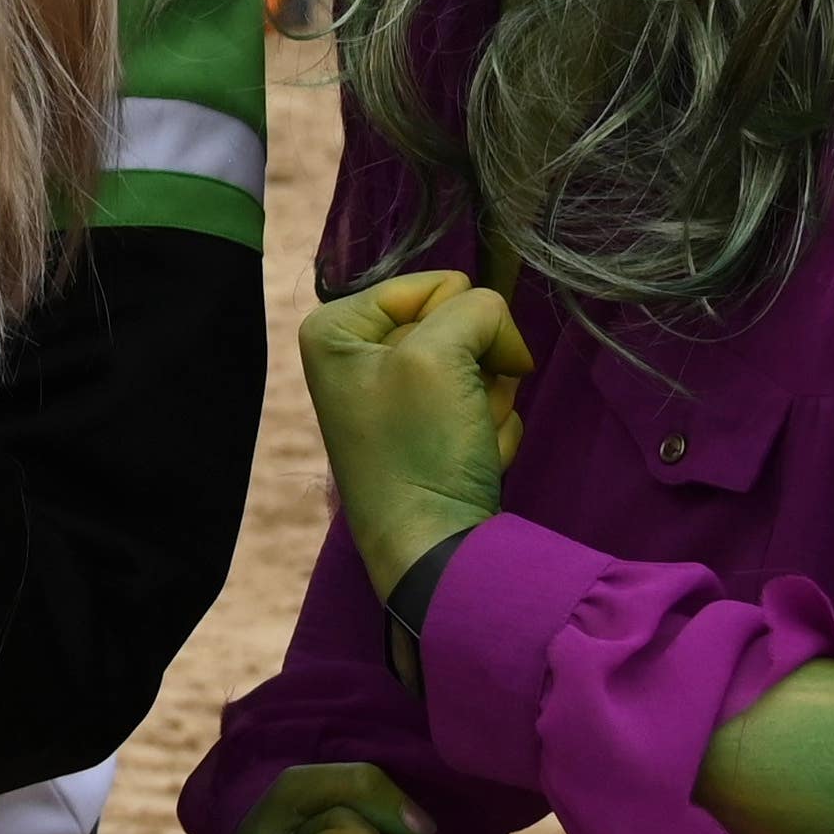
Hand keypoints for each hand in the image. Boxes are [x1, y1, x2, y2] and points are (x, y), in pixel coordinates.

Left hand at [297, 269, 525, 598]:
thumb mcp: (440, 354)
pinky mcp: (430, 431)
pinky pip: (484, 403)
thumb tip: (496, 322)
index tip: (452, 370)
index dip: (462, 321)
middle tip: (460, 410)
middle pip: (459, 324)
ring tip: (466, 438)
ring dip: (489, 400)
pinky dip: (491, 430)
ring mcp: (396, 396)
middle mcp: (358, 357)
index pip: (436, 284)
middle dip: (478, 367)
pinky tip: (472, 460)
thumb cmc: (420, 448)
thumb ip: (475, 308)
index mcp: (337, 328)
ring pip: (480, 364)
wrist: (437, 549)